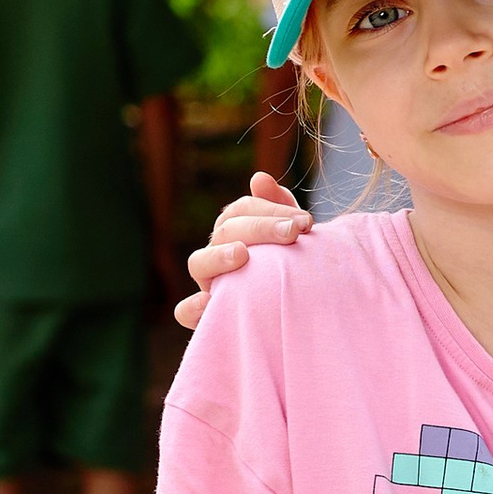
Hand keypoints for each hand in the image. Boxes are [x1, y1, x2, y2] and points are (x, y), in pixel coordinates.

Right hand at [173, 170, 310, 331]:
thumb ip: (280, 208)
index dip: (271, 210)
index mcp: (235, 231)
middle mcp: (218, 255)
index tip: (306, 222)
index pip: (242, 210)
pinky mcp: (207, 316)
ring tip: (242, 254)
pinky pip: (185, 311)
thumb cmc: (297, 267)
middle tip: (294, 233)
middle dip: (260, 227)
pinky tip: (211, 301)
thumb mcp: (294, 237)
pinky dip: (193, 306)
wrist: (306, 309)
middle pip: (225, 231)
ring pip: (198, 263)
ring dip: (218, 256)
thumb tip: (258, 178)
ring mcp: (209, 283)